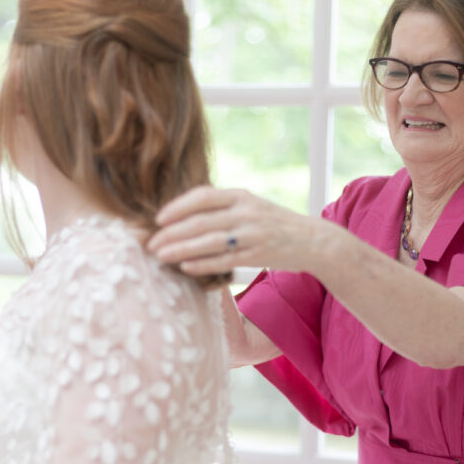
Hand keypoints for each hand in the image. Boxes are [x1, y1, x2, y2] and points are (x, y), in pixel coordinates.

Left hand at [147, 186, 324, 275]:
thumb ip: (224, 206)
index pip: (203, 196)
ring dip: (180, 249)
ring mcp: (252, 235)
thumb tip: (185, 214)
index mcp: (242, 196)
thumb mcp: (252, 206)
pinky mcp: (257, 256)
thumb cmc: (275, 224)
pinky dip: (202, 264)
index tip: (159, 218)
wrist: (313, 241)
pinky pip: (224, 261)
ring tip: (160, 255)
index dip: (178, 207)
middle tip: (150, 242)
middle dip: (172, 232)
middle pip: (201, 221)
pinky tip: (184, 267)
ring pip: (209, 242)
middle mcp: (246, 213)